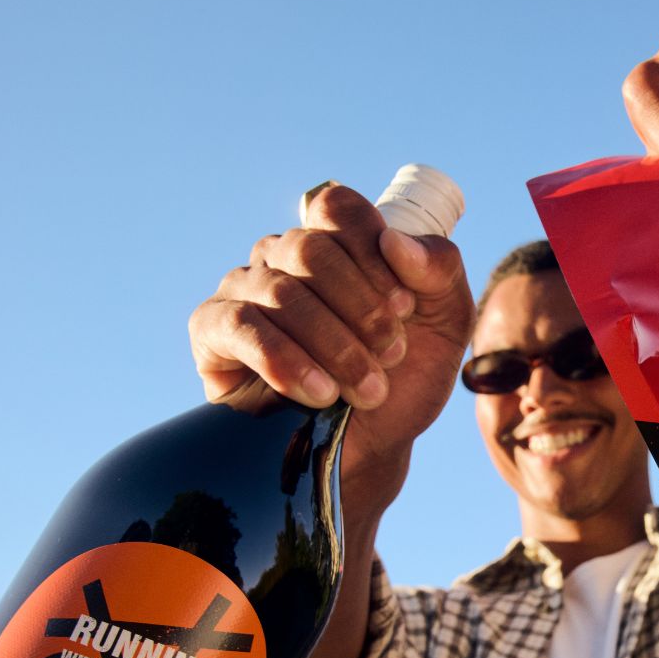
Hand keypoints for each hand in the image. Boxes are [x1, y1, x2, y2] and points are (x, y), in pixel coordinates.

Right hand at [187, 183, 473, 474]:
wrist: (371, 447)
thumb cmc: (404, 378)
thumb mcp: (446, 323)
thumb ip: (439, 271)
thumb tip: (395, 241)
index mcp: (335, 242)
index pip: (338, 210)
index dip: (373, 254)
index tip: (406, 307)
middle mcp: (282, 257)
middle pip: (310, 249)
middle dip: (361, 308)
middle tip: (392, 354)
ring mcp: (243, 289)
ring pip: (282, 293)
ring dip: (335, 346)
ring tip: (368, 390)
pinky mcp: (212, 330)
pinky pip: (241, 327)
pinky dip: (286, 362)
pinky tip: (319, 394)